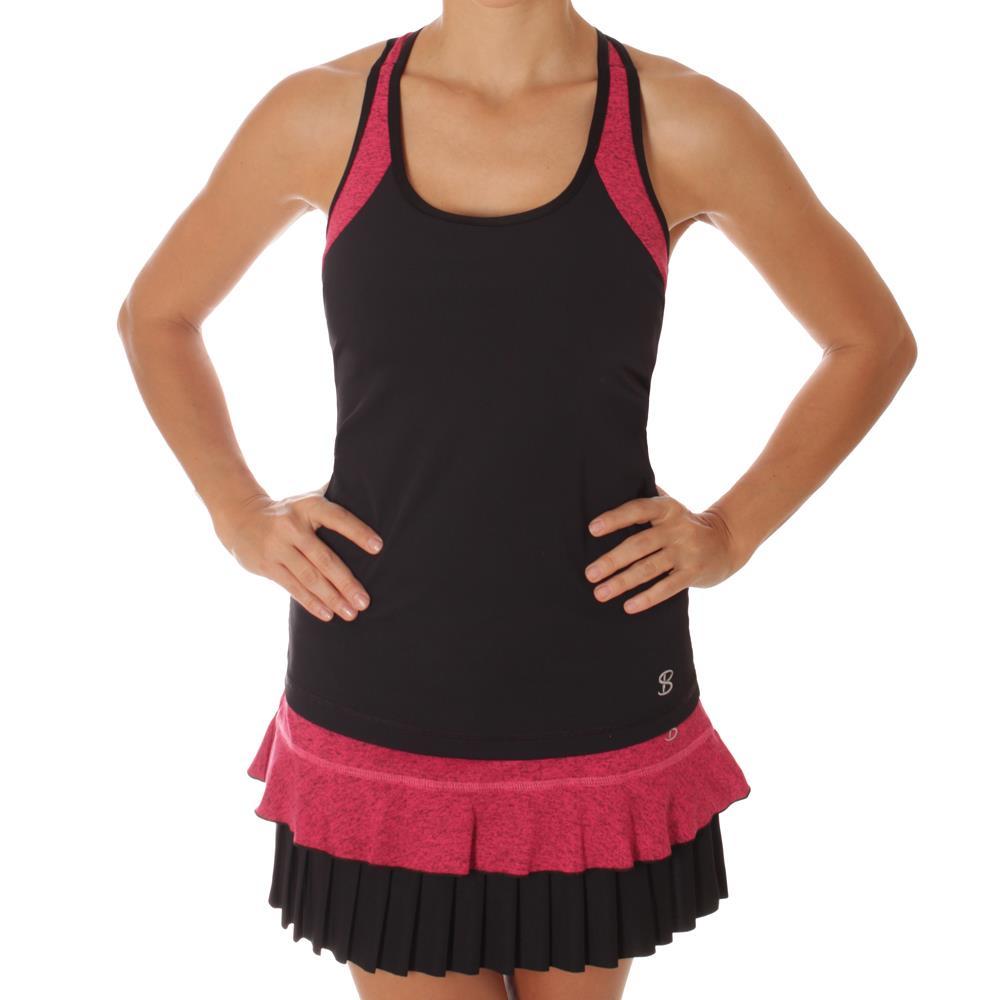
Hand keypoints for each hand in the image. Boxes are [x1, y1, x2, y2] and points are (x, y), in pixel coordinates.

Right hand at [212, 490, 382, 621]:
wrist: (240, 516)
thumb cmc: (288, 511)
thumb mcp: (306, 499)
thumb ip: (334, 497)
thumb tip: (368, 492)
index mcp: (308, 506)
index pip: (337, 518)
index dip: (357, 532)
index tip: (378, 547)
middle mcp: (292, 526)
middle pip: (324, 558)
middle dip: (346, 582)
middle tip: (364, 601)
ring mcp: (277, 547)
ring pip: (309, 577)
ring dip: (332, 598)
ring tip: (351, 613)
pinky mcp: (267, 565)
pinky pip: (293, 587)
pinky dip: (311, 602)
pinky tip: (327, 614)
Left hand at [584, 485, 742, 613]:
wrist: (728, 542)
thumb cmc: (685, 525)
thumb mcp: (671, 507)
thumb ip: (647, 499)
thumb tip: (612, 486)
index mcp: (667, 509)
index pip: (638, 510)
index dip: (615, 518)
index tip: (592, 529)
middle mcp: (677, 528)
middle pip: (639, 544)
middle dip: (612, 560)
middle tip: (590, 574)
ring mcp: (687, 551)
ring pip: (649, 568)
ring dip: (622, 582)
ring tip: (600, 593)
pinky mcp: (694, 573)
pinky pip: (667, 587)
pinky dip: (647, 598)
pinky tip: (628, 606)